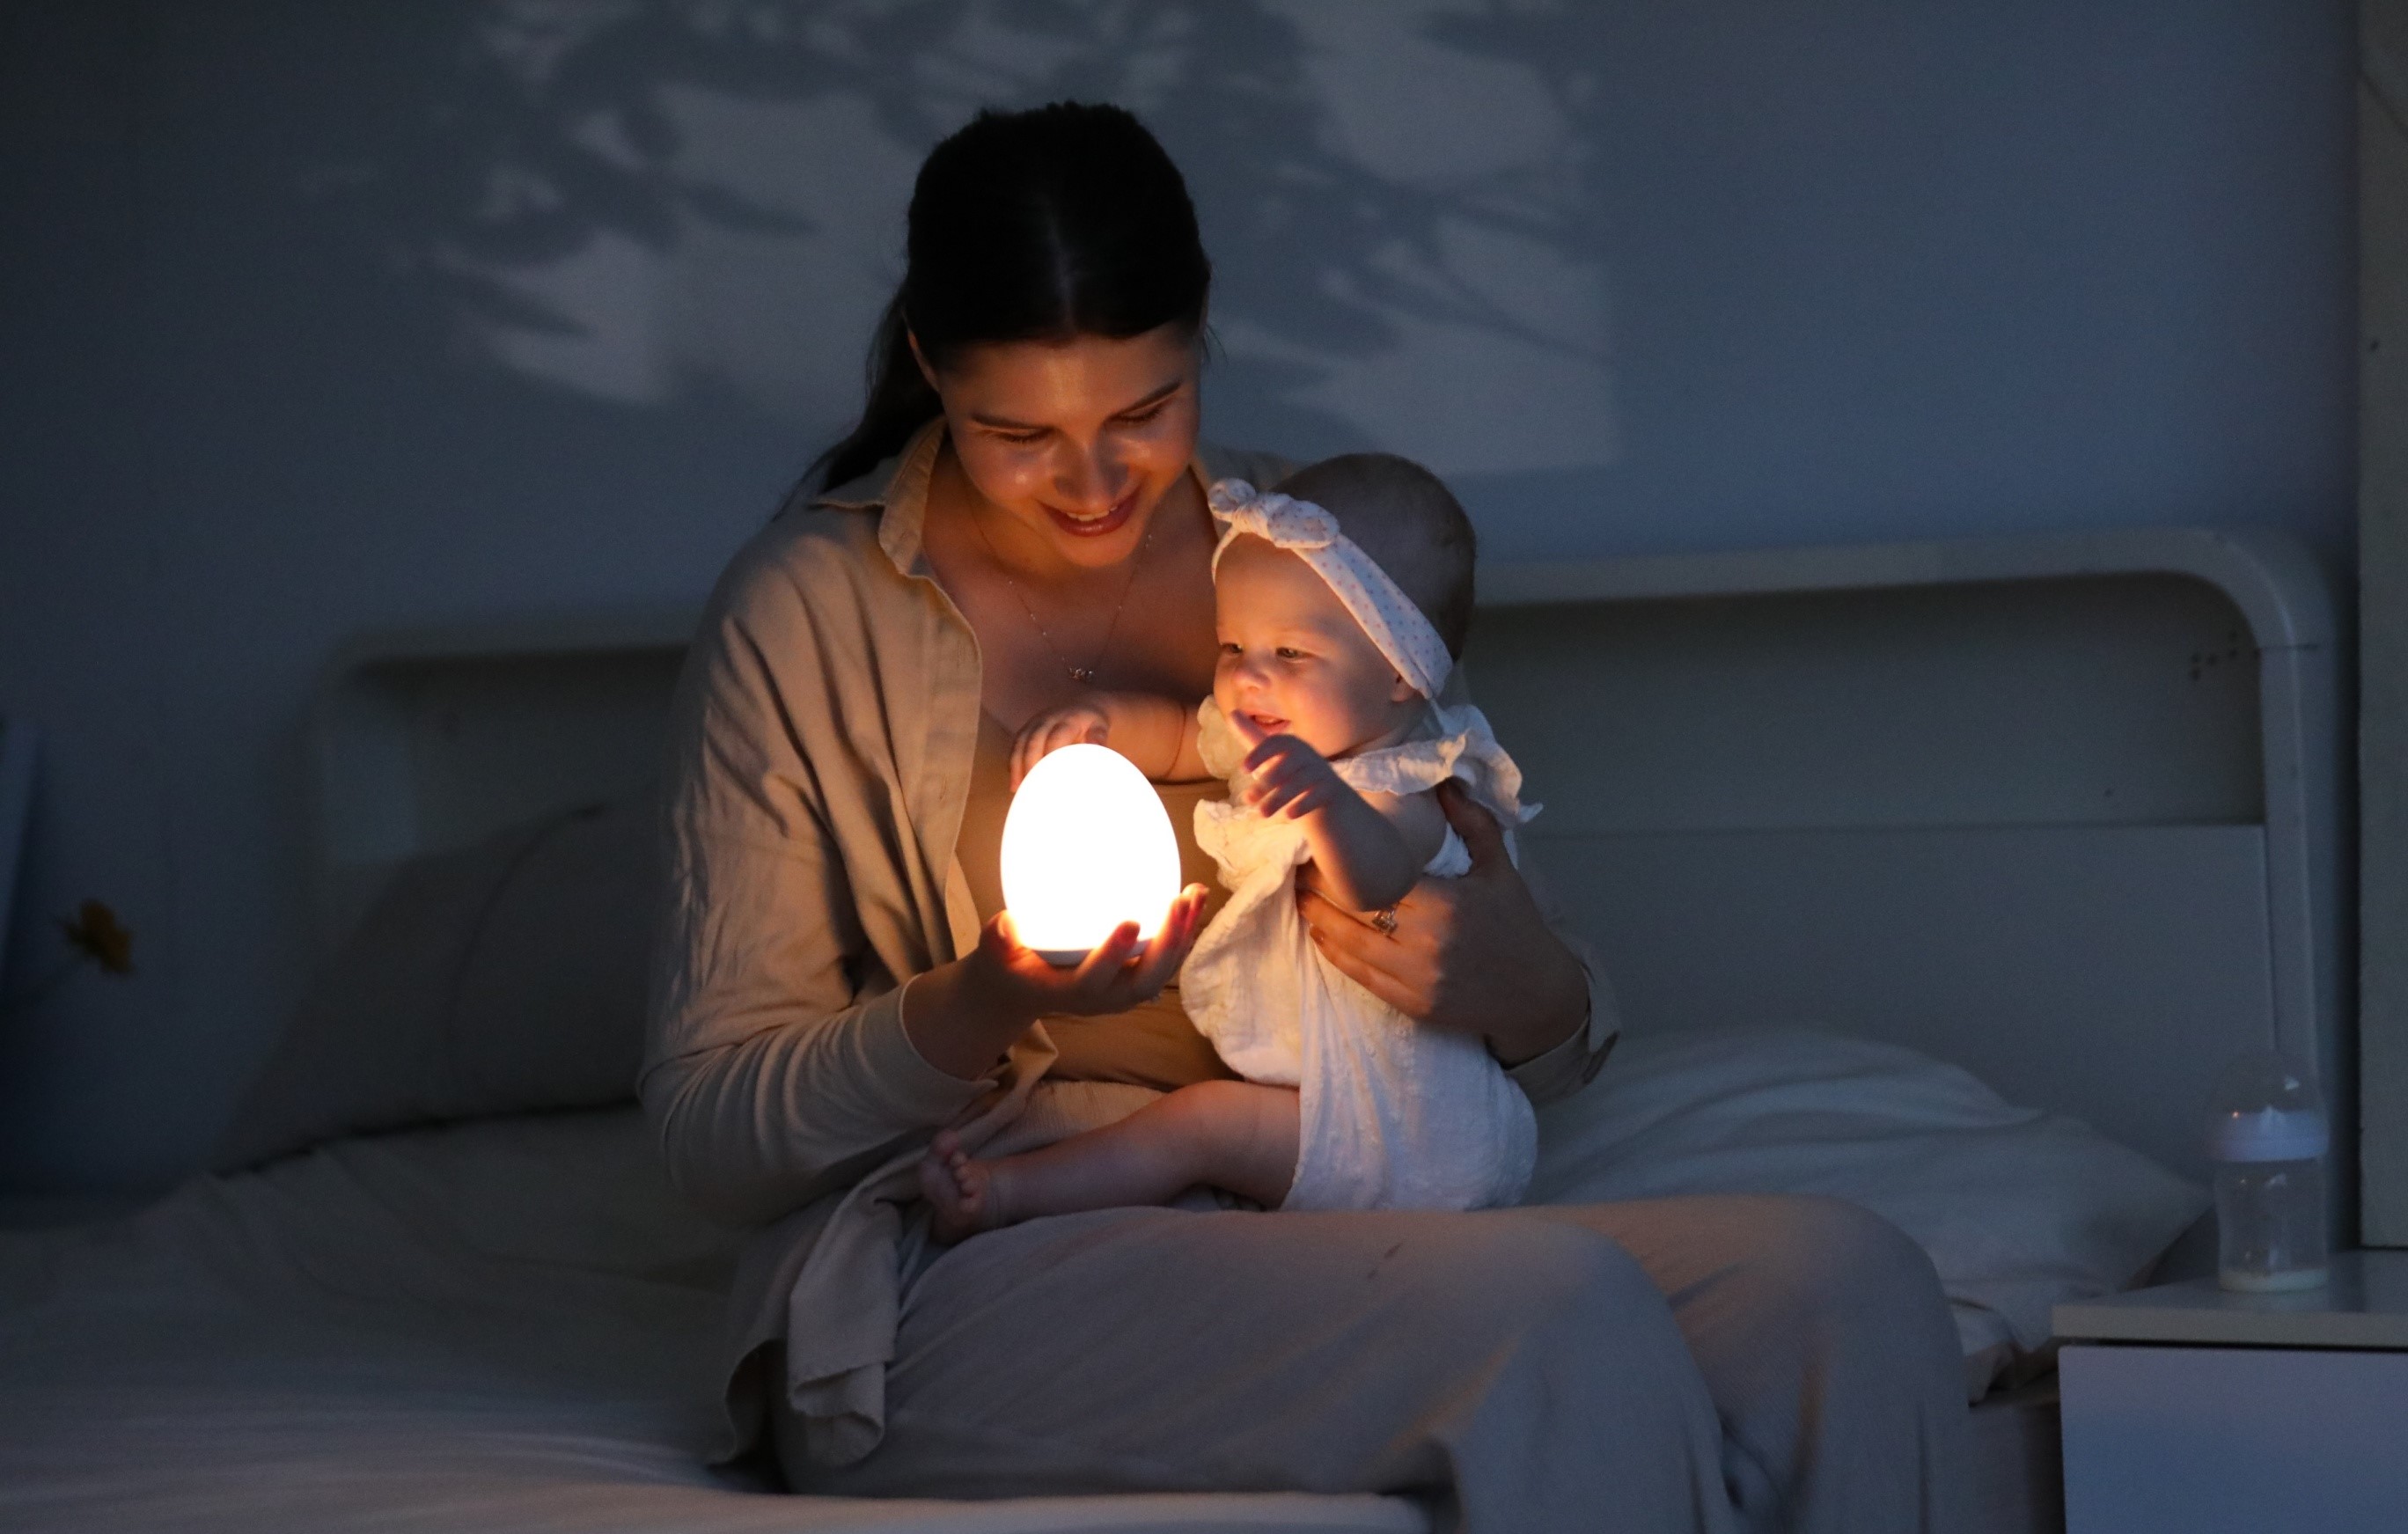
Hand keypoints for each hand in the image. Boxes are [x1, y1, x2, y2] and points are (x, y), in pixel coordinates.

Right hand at [971, 884, 1211, 1017]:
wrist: (1026, 988)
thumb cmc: (1011, 967)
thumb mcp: (995, 957)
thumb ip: (998, 943)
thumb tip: (1004, 923)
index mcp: (1070, 993)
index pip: (1095, 980)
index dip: (1114, 955)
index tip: (1129, 922)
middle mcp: (1105, 997)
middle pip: (1145, 981)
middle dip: (1166, 945)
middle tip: (1177, 903)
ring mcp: (1125, 989)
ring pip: (1163, 970)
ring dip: (1183, 933)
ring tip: (1195, 894)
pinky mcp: (1137, 976)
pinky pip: (1167, 956)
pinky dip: (1183, 928)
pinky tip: (1195, 896)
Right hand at [1011, 701, 1111, 788]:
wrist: (1083, 707)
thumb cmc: (1092, 724)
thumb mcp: (1099, 728)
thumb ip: (1098, 738)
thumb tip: (1097, 747)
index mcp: (1067, 720)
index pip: (1055, 739)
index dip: (1050, 759)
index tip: (1052, 780)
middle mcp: (1047, 719)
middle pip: (1033, 742)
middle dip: (1030, 765)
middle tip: (1032, 789)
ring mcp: (1034, 723)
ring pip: (1020, 744)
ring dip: (1017, 767)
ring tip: (1018, 789)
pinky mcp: (1027, 729)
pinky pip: (1016, 746)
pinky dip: (1014, 764)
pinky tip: (1015, 783)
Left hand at [1228, 714, 1346, 820]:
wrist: (1326, 794)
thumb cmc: (1291, 770)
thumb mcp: (1272, 754)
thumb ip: (1252, 736)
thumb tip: (1232, 713)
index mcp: (1291, 745)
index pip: (1275, 743)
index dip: (1259, 754)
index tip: (1242, 769)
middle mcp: (1307, 755)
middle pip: (1285, 767)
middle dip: (1265, 783)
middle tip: (1247, 800)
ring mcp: (1320, 772)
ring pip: (1298, 784)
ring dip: (1278, 799)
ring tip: (1262, 813)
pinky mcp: (1330, 790)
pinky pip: (1317, 796)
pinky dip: (1303, 805)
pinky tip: (1288, 816)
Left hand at [1294, 781, 1586, 1062]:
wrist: (1538, 995)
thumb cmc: (1518, 925)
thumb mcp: (1501, 868)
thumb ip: (1473, 822)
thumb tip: (1445, 784)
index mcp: (1446, 904)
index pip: (1375, 880)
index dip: (1341, 866)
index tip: (1321, 847)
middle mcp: (1426, 944)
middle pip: (1354, 912)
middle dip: (1320, 889)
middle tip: (1301, 867)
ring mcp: (1415, 979)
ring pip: (1348, 945)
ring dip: (1318, 918)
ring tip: (1300, 896)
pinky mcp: (1410, 1005)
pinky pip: (1359, 976)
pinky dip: (1334, 952)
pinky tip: (1320, 932)